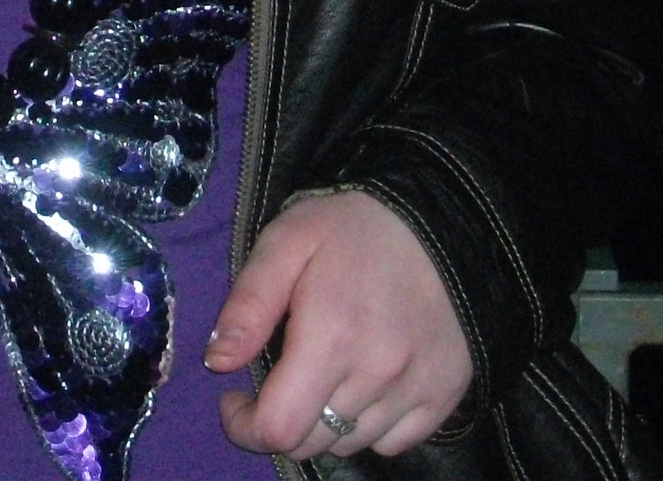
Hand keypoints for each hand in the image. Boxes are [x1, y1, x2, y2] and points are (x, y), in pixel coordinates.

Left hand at [204, 189, 473, 461]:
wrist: (439, 219)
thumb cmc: (352, 227)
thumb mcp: (286, 242)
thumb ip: (249, 303)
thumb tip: (217, 363)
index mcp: (332, 336)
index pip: (280, 429)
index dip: (244, 426)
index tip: (234, 398)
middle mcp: (378, 374)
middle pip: (311, 443)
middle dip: (280, 420)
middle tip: (277, 380)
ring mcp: (416, 388)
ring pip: (349, 444)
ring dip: (324, 422)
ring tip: (323, 374)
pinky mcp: (445, 393)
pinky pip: (393, 441)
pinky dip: (370, 426)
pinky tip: (363, 385)